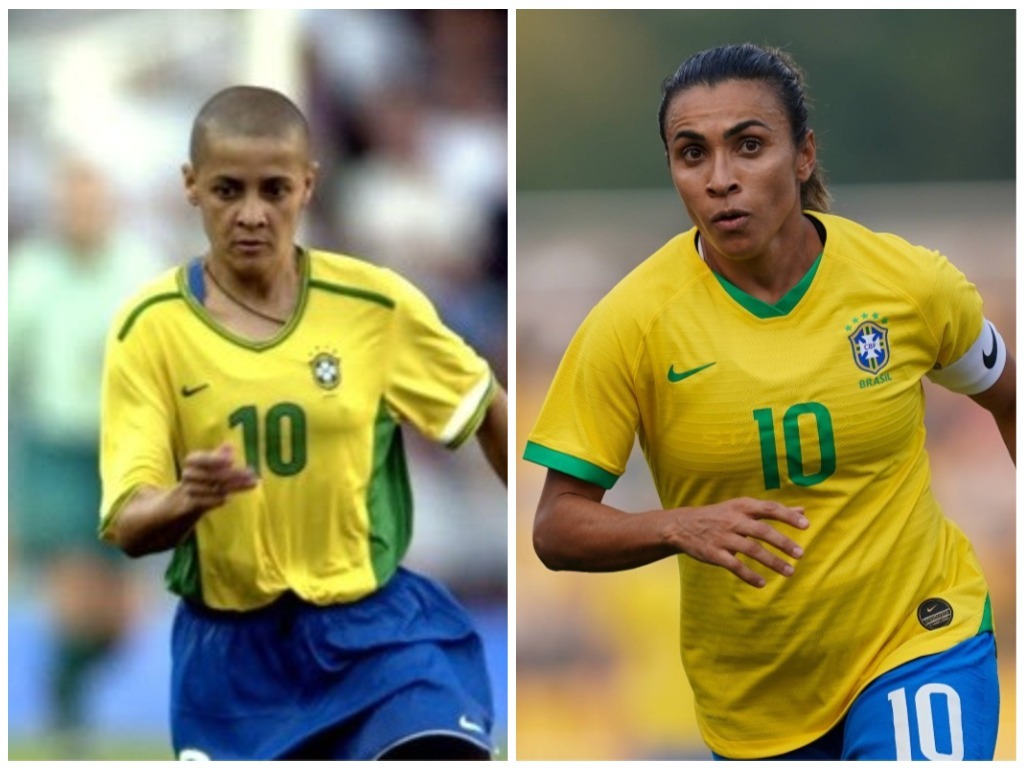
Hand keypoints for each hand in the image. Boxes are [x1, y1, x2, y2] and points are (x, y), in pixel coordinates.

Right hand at [178, 444, 258, 512]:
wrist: (184, 501)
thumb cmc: (201, 478)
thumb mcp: (209, 465)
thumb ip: (219, 456)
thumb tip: (230, 444)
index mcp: (192, 461)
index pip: (200, 458)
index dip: (215, 459)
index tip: (232, 460)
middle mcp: (188, 474)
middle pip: (211, 474)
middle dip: (233, 475)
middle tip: (252, 474)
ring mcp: (188, 489)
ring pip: (211, 488)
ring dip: (232, 487)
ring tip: (249, 484)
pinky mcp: (190, 504)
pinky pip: (204, 502)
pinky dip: (216, 500)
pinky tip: (229, 498)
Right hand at [666, 497, 808, 587]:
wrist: (682, 526)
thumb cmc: (719, 516)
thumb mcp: (741, 508)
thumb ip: (771, 510)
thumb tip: (802, 510)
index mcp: (741, 506)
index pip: (769, 509)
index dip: (787, 516)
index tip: (806, 525)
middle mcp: (733, 520)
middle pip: (762, 530)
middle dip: (783, 542)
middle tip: (800, 554)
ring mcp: (723, 537)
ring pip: (751, 549)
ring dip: (772, 561)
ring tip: (789, 572)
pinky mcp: (714, 554)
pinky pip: (734, 566)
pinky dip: (749, 575)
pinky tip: (762, 583)